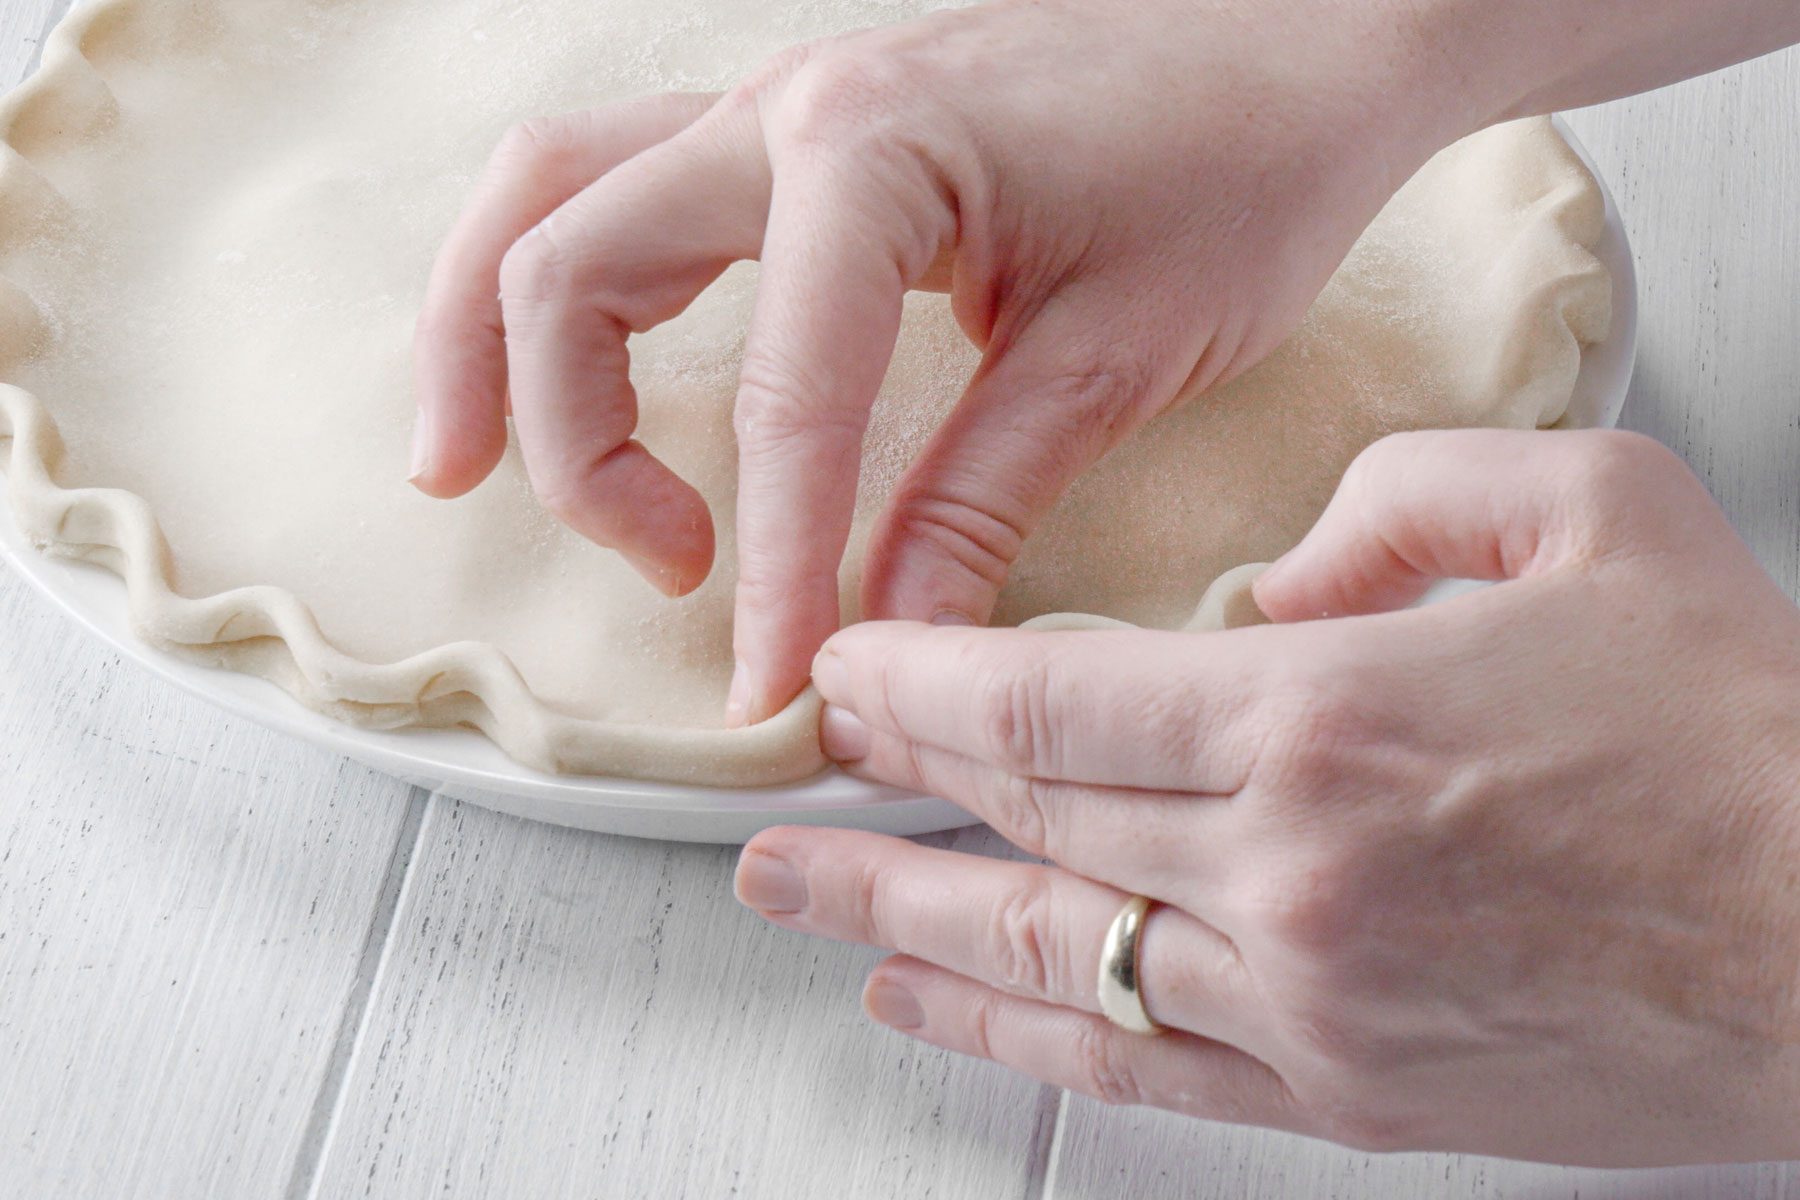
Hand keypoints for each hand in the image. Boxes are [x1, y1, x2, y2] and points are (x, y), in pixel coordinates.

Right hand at [407, 0, 1474, 723]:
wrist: (1304, 29)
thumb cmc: (1239, 162)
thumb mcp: (1116, 354)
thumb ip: (980, 495)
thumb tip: (885, 630)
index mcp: (871, 153)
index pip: (777, 397)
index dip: (766, 566)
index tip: (778, 687)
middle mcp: (786, 105)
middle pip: (567, 267)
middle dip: (576, 444)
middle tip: (663, 573)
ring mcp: (774, 99)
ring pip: (548, 194)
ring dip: (483, 329)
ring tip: (461, 461)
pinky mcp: (793, 123)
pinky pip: (609, 179)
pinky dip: (554, 271)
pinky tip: (564, 358)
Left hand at [735, 429, 1799, 1165]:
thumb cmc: (1746, 730)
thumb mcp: (1590, 511)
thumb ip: (1400, 496)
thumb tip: (1279, 580)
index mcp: (1324, 720)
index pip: (1045, 706)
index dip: (918, 689)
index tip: (845, 675)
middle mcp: (1285, 875)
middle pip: (1022, 827)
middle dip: (886, 792)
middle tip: (790, 774)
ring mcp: (1307, 1002)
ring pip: (1047, 960)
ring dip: (897, 926)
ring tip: (789, 900)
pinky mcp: (1347, 1094)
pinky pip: (1136, 1070)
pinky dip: (1014, 1039)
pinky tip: (928, 1008)